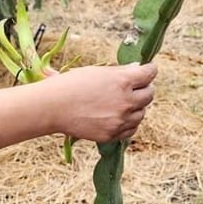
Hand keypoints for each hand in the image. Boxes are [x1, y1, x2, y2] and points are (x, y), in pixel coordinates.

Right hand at [43, 62, 157, 141]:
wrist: (53, 107)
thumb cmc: (71, 84)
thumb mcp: (97, 71)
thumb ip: (121, 72)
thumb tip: (137, 69)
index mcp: (122, 81)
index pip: (149, 74)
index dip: (149, 70)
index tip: (148, 69)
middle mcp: (125, 101)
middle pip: (149, 94)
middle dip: (145, 88)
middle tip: (137, 86)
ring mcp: (120, 120)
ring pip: (142, 113)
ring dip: (136, 107)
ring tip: (123, 102)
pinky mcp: (113, 134)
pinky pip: (131, 129)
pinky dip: (129, 122)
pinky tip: (119, 116)